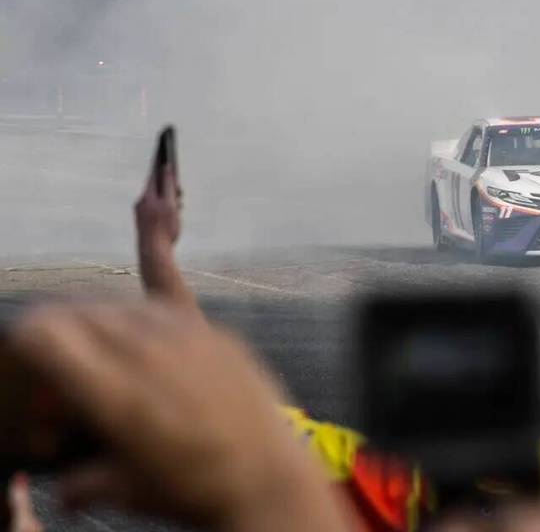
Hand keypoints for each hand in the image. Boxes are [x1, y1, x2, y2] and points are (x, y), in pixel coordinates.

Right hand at [8, 302, 336, 530]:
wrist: (265, 477)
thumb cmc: (190, 490)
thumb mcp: (122, 489)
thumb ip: (80, 480)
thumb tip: (66, 486)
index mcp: (108, 390)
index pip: (43, 333)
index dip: (28, 342)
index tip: (32, 362)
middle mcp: (142, 352)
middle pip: (78, 313)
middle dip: (60, 335)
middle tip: (64, 370)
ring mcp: (182, 336)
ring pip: (120, 303)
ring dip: (100, 321)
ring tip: (101, 352)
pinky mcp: (214, 332)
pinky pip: (167, 298)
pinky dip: (147, 302)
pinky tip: (156, 295)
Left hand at [134, 165, 179, 261]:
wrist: (154, 252)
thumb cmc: (164, 229)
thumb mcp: (170, 204)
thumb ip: (168, 184)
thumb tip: (166, 167)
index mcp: (147, 196)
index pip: (153, 173)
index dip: (159, 161)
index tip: (162, 148)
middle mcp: (141, 202)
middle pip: (156, 186)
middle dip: (169, 187)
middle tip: (179, 193)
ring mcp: (141, 212)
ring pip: (157, 198)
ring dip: (169, 200)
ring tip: (178, 208)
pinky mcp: (144, 221)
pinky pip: (155, 208)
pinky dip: (166, 208)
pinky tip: (172, 217)